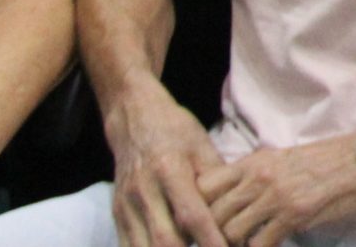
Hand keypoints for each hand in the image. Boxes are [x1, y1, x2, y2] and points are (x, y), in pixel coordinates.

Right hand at [105, 84, 228, 246]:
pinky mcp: (117, 214)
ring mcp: (126, 205)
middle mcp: (144, 191)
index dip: (210, 240)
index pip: (192, 216)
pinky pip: (128, 246)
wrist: (134, 120)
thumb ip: (217, 179)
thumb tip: (238, 209)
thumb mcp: (202, 146)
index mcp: (169, 170)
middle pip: (165, 241)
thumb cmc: (176, 132)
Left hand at [195, 138, 355, 246]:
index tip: (203, 224)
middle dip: (211, 235)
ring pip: (230, 232)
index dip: (198, 209)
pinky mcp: (295, 215)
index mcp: (255, 161)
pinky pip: (259, 244)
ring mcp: (276, 196)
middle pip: (212, 214)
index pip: (204, 186)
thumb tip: (234, 200)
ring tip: (244, 246)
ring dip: (233, 245)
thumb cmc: (331, 159)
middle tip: (218, 243)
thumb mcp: (286, 159)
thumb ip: (257, 176)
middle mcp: (260, 177)